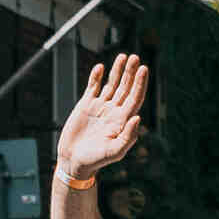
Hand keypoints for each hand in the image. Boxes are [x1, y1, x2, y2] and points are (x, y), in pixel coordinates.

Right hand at [56, 55, 148, 183]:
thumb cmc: (96, 160)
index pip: (135, 97)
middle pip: (125, 88)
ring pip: (111, 84)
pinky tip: (100, 67)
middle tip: (135, 58)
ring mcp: (100, 107)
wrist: (74, 161)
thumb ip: (128, 136)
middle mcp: (113, 111)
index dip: (140, 83)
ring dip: (117, 71)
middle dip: (131, 73)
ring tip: (123, 56)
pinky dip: (96, 77)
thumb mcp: (114, 152)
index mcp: (122, 120)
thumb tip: (138, 117)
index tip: (144, 69)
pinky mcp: (86, 105)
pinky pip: (93, 87)